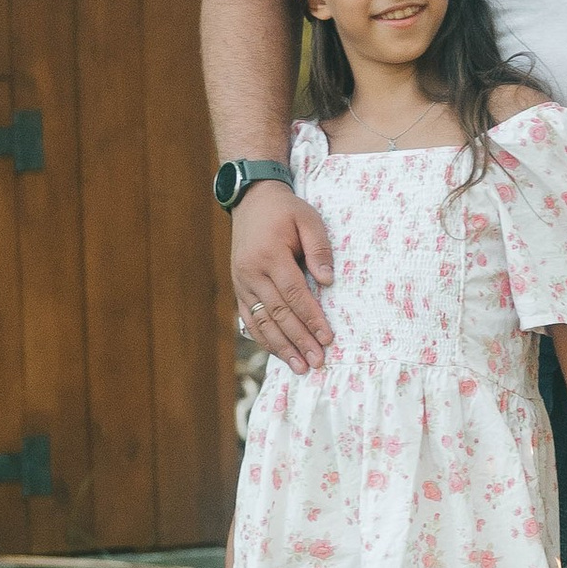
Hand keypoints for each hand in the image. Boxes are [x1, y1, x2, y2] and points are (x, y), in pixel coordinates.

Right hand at [231, 184, 336, 371]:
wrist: (251, 200)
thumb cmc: (285, 210)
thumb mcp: (308, 218)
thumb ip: (319, 248)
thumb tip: (328, 281)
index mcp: (269, 254)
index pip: (293, 293)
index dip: (311, 317)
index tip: (327, 338)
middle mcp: (251, 272)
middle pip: (278, 313)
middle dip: (299, 339)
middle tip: (318, 361)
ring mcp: (242, 282)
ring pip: (262, 321)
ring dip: (282, 346)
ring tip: (300, 367)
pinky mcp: (239, 288)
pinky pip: (250, 319)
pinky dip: (264, 338)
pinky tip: (279, 353)